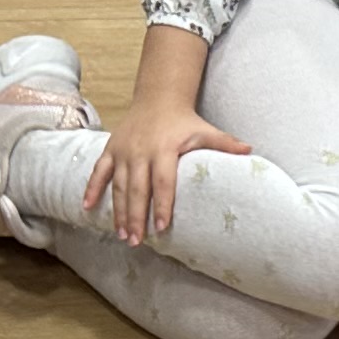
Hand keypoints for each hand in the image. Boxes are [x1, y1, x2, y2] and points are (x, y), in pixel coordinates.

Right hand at [83, 102, 251, 244]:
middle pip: (136, 189)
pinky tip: (87, 209)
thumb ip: (225, 143)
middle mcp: (139, 151)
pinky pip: (98, 172)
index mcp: (163, 149)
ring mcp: (122, 151)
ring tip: (122, 235)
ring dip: (118, 211)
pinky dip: (92, 190)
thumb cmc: (184, 121)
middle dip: (136, 216)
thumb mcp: (204, 130)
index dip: (162, 205)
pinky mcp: (110, 150)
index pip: (162, 182)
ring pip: (117, 185)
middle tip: (137, 241)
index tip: (162, 227)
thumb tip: (251, 152)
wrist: (158, 98)